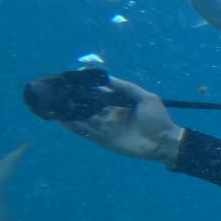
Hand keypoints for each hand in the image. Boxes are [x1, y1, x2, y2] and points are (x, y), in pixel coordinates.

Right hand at [61, 77, 183, 162]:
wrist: (165, 141)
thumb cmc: (159, 119)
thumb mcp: (145, 97)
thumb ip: (126, 88)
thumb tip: (107, 79)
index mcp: (119, 105)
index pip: (99, 96)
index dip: (87, 90)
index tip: (73, 82)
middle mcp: (110, 116)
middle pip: (88, 108)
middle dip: (74, 102)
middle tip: (59, 94)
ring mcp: (107, 128)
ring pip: (84, 120)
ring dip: (70, 114)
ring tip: (55, 106)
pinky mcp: (106, 140)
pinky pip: (88, 133)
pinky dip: (75, 127)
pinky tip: (63, 120)